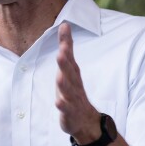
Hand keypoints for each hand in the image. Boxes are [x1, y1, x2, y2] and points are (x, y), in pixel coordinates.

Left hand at [54, 23, 100, 140]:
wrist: (85, 120)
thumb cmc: (74, 90)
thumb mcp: (70, 68)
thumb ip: (67, 47)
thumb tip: (64, 24)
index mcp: (73, 73)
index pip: (69, 55)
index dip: (67, 43)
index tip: (64, 28)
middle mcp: (74, 84)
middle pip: (69, 72)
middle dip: (66, 63)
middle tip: (62, 52)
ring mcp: (72, 99)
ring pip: (68, 90)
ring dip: (64, 84)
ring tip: (59, 77)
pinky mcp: (69, 112)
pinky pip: (66, 109)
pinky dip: (63, 106)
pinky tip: (58, 102)